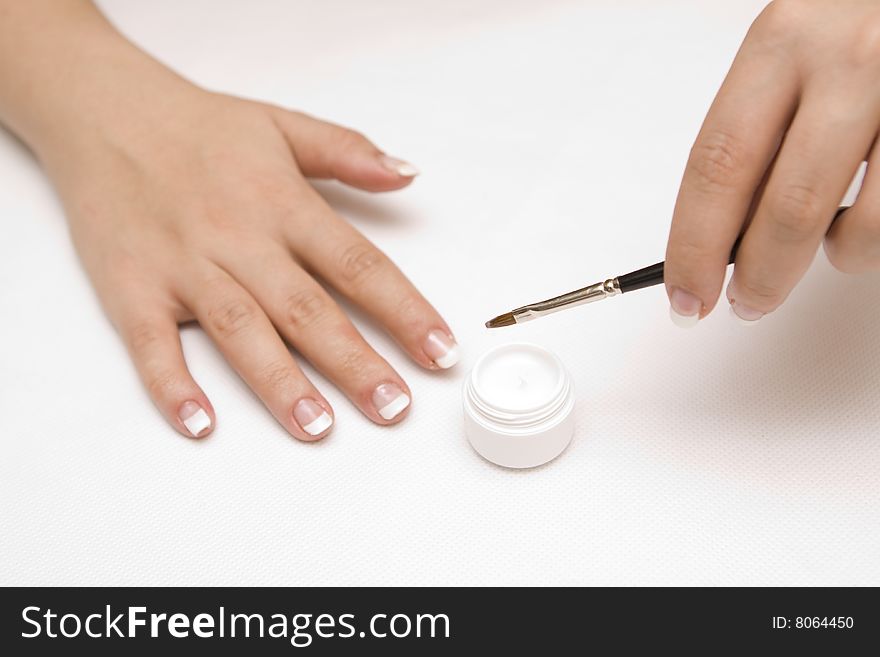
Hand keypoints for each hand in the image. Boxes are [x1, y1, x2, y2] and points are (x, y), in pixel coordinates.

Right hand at [48, 88, 458, 440]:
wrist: (105, 112)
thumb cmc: (201, 127)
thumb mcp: (284, 124)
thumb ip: (350, 152)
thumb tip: (409, 173)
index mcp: (284, 204)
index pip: (359, 265)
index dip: (405, 311)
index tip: (440, 352)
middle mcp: (240, 239)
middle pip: (308, 310)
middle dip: (354, 363)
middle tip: (392, 408)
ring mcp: (185, 266)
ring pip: (241, 331)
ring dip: (280, 383)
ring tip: (317, 427)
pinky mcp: (132, 287)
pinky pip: (151, 343)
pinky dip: (172, 384)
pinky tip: (199, 423)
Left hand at [664, 0, 879, 325]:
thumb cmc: (861, 15)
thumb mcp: (797, 47)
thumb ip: (762, 125)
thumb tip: (724, 229)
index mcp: (782, 42)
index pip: (716, 166)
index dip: (693, 244)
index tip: (684, 291)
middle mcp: (849, 61)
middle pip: (783, 208)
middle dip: (757, 277)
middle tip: (744, 304)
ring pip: (861, 228)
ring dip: (836, 259)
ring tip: (831, 247)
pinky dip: (878, 237)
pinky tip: (869, 216)